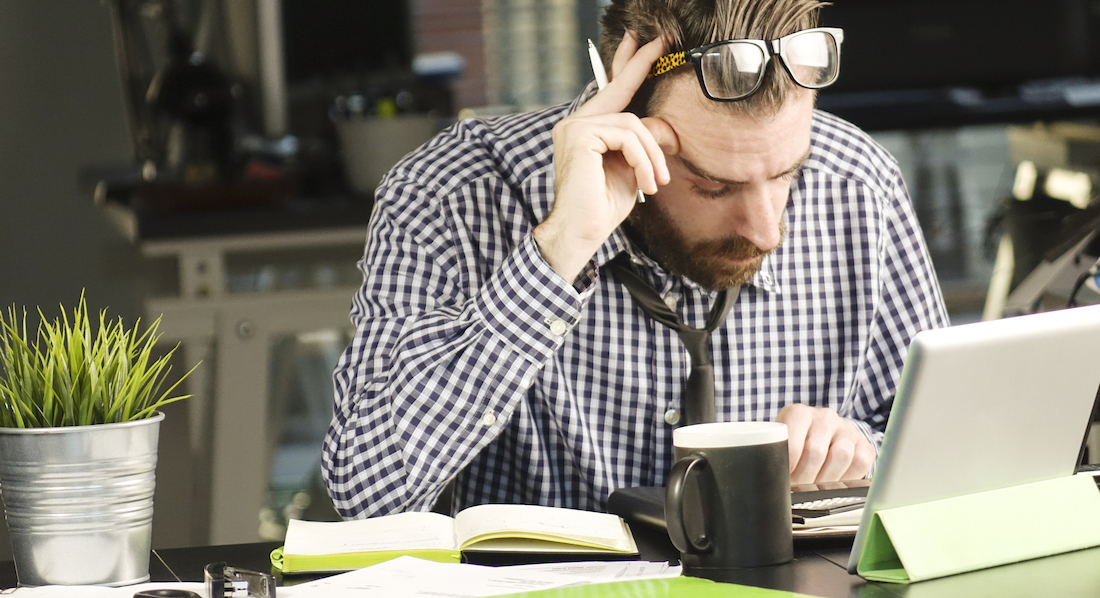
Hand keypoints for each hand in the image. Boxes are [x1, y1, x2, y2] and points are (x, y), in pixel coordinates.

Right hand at [533, 33, 676, 281]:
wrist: (582, 233)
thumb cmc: (603, 207)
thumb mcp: (633, 169)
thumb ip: (643, 144)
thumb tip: (664, 126)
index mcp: (586, 130)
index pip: (610, 92)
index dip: (628, 66)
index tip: (649, 46)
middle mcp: (575, 123)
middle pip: (617, 89)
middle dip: (640, 65)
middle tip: (663, 42)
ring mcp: (574, 127)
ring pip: (631, 123)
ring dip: (652, 154)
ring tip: (657, 182)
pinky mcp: (579, 135)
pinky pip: (627, 136)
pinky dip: (643, 159)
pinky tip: (645, 182)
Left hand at [777, 404, 875, 483]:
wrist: (822, 441)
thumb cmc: (795, 448)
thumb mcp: (780, 446)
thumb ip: (774, 455)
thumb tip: (773, 481)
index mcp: (798, 413)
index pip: (792, 443)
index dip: (788, 466)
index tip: (785, 477)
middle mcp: (824, 416)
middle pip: (816, 452)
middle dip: (805, 477)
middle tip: (799, 486)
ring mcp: (846, 429)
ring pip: (841, 455)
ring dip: (827, 478)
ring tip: (816, 485)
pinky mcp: (864, 444)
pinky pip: (861, 463)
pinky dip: (848, 477)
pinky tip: (835, 480)